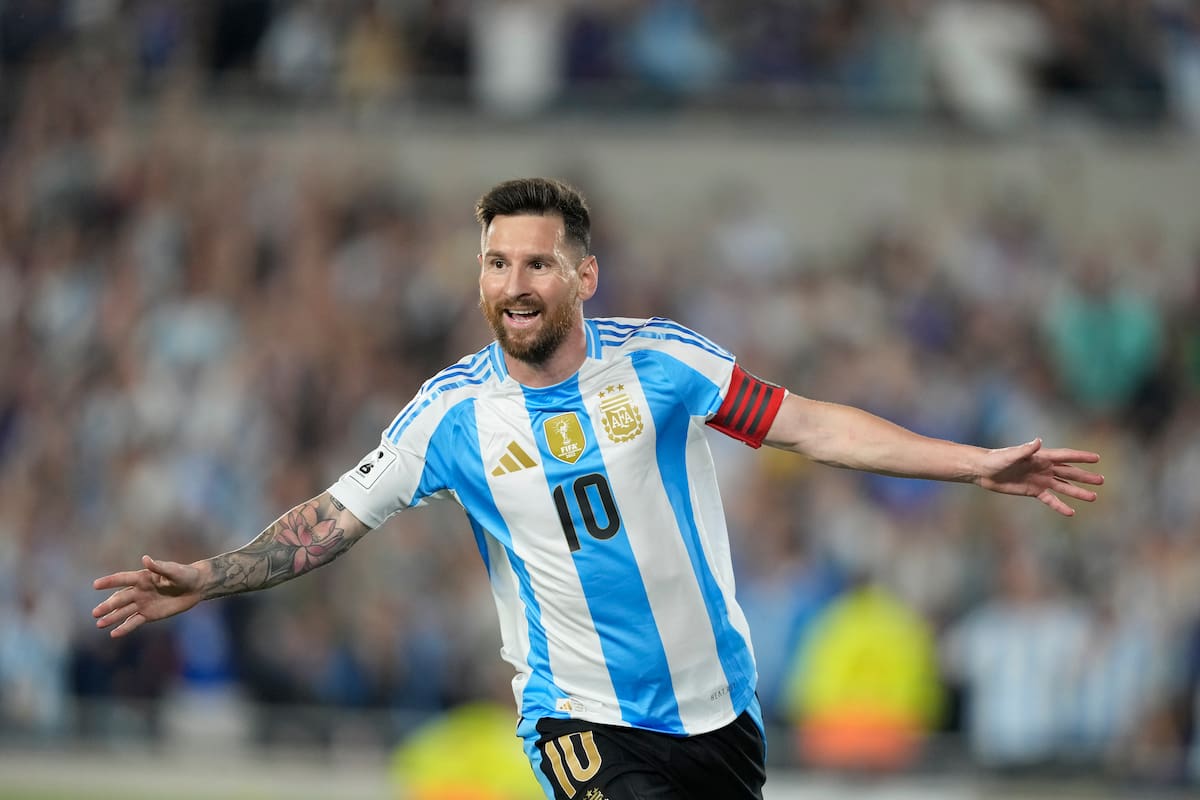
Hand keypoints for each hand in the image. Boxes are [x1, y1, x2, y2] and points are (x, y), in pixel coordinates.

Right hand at [92, 555, 206, 637]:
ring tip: (99, 624)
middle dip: (108, 606)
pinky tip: (113, 634)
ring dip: (112, 618)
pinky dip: (124, 628)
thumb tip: (145, 559)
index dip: (109, 582)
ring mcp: (142, 603)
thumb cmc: (185, 575)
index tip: (95, 585)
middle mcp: (139, 591)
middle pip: (120, 599)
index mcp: (143, 578)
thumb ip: (159, 567)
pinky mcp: (148, 615)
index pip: (123, 579)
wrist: (196, 588)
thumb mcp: (174, 571)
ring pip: (123, 612)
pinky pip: (134, 622)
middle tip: (95, 613)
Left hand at [976, 438, 1102, 515]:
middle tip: (1102, 480)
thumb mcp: (1011, 455)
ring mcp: (1039, 480)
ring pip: (1063, 487)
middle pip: (1069, 473)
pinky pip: (1050, 499)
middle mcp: (1043, 468)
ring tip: (1093, 497)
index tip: (1097, 458)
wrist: (983, 470)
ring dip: (1077, 492)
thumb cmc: (996, 459)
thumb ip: (1026, 450)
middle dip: (1085, 476)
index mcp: (1041, 457)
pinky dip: (1060, 505)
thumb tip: (1038, 441)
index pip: (1065, 456)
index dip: (1081, 457)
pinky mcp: (1033, 491)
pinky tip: (1071, 512)